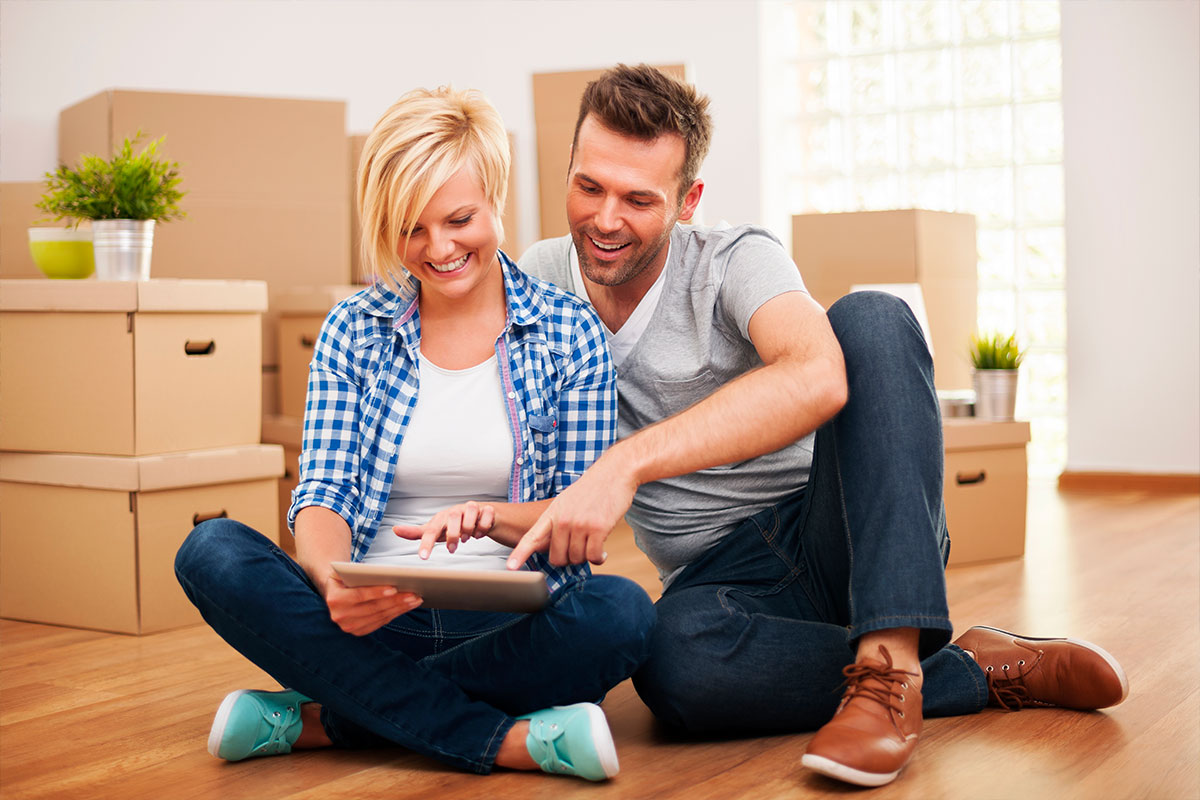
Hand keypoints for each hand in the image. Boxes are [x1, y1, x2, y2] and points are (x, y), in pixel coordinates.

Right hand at [319, 572, 420, 635]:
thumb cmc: (344, 577)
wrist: (334, 593)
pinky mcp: (359, 632)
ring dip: (400, 608)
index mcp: (334, 599)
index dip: (376, 592)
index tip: (394, 588)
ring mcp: (350, 627)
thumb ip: (358, 573)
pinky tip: (407, 606)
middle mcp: (340, 616)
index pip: (359, 595)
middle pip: (373, 608)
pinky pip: (381, 622)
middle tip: (413, 594)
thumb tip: (384, 574)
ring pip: (380, 616)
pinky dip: (396, 614)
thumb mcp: (345, 571)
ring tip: (415, 599)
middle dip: (395, 601)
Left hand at [393, 501, 496, 558]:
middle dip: (452, 535)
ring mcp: (472, 509)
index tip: (423, 557)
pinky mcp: (487, 510)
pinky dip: (484, 525)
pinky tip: (481, 533)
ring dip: (469, 527)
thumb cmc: (453, 525)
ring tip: (466, 539)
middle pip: (452, 517)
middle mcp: (457, 511)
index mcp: (442, 517)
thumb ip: (417, 533)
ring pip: (471, 511)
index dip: (426, 543)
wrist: (477, 517)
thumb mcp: (436, 530)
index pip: (431, 529)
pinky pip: (487, 514)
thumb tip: (395, 530)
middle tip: (452, 549)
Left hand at [506, 459, 636, 568]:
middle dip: (568, 559)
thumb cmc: (592, 489)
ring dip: (586, 557)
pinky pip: (593, 556)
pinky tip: (602, 553)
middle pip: (558, 558)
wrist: (614, 473)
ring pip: (576, 559)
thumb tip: (557, 545)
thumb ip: (558, 521)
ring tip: (593, 545)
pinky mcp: (597, 528)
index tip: (510, 568)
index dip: (520, 554)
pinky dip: (599, 558)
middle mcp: (563, 520)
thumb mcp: (566, 501)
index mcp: (552, 513)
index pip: (532, 537)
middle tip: (579, 550)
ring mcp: (579, 524)